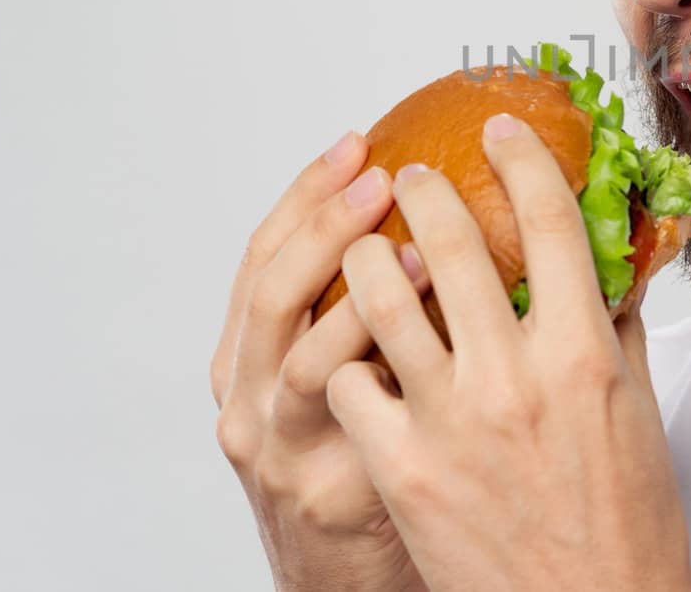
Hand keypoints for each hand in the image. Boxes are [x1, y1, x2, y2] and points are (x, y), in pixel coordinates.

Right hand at [211, 131, 430, 591]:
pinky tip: (441, 349)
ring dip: (363, 300)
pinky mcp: (330, 496)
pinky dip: (396, 383)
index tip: (360, 142)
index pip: (265, 252)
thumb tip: (435, 213)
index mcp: (249, 354)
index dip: (308, 193)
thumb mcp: (338, 375)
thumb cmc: (355, 461)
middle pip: (271, 293)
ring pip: (304, 362)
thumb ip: (366, 305)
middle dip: (327, 227)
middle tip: (387, 180)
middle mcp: (249, 396)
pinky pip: (362, 430)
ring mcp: (282, 449)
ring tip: (423, 256)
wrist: (346, 579)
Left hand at [326, 112, 690, 591]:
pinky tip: (357, 355)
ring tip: (364, 249)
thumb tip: (605, 266)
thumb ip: (612, 328)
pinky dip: (347, 358)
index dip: (522, 159)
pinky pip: (347, 382)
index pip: (552, 221)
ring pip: (379, 298)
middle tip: (407, 178)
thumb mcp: (634, 411)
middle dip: (420, 191)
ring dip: (365, 257)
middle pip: (451, 241)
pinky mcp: (400, 468)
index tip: (500, 132)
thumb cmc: (622, 525)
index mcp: (583, 353)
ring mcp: (450, 421)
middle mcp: (514, 376)